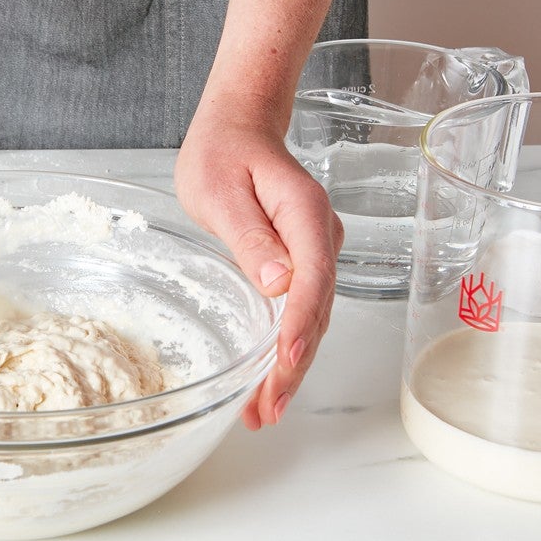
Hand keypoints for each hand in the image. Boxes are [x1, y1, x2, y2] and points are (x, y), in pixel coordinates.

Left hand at [175, 106, 341, 429]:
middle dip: (294, 363)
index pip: (312, 276)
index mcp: (304, 214)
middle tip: (267, 408)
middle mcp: (320, 237)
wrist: (238, 128)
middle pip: (317, 309)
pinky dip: (286, 348)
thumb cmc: (224, 153)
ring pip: (312, 318)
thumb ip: (249, 235)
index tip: (284, 358)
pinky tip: (268, 381)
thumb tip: (277, 281)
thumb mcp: (221, 189)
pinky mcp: (302, 265)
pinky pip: (300, 312)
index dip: (299, 322)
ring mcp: (315, 253)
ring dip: (290, 367)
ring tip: (264, 412)